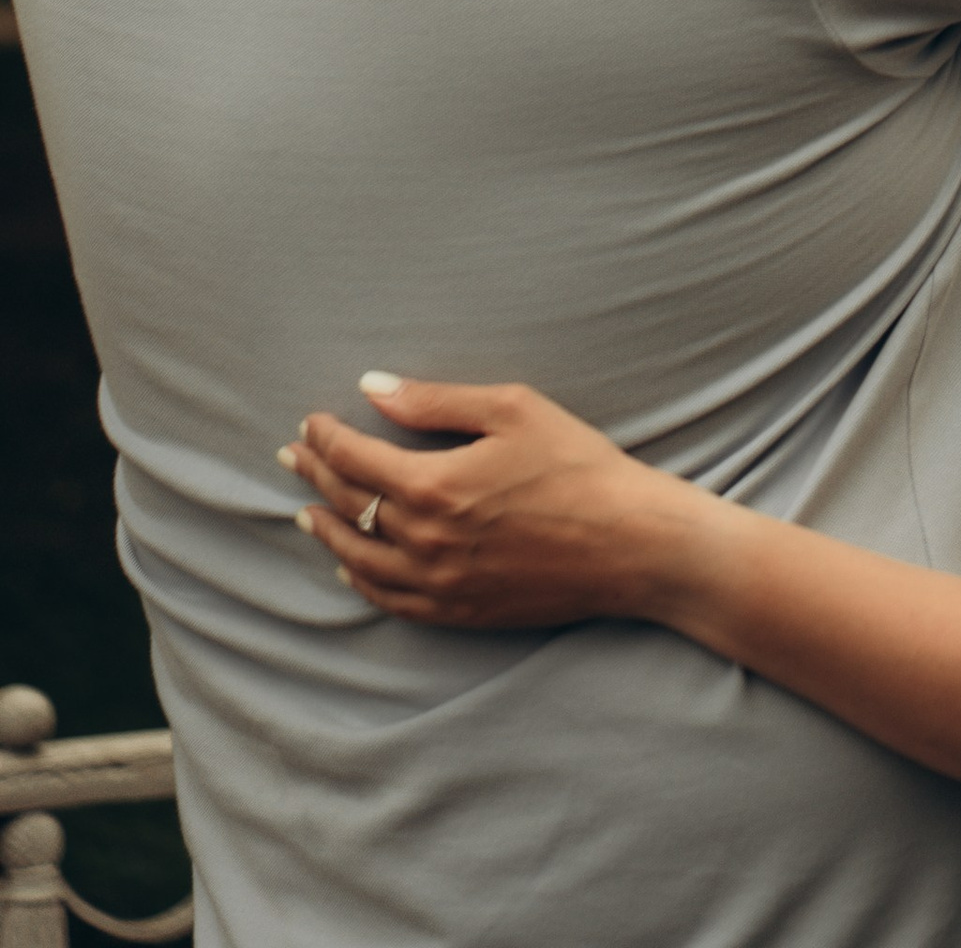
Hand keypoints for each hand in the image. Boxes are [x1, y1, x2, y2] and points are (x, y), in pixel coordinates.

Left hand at [283, 373, 692, 632]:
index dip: (326, 437)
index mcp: (433, 486)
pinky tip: (348, 567)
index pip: (355, 459)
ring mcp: (438, 585)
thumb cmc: (577, 464)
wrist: (628, 543)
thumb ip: (434, 402)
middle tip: (291, 456)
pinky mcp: (457, 612)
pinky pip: (388, 600)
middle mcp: (424, 542)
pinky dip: (359, 580)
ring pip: (357, 559)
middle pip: (348, 506)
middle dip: (315, 475)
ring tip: (305, 510)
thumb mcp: (512, 410)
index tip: (311, 422)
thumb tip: (372, 387)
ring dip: (324, 530)